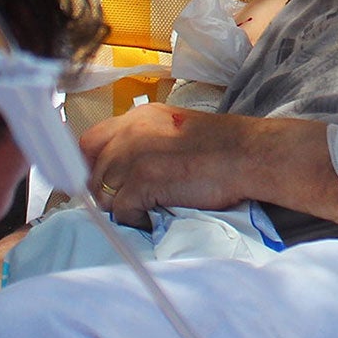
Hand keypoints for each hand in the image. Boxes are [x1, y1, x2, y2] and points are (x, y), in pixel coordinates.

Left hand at [78, 104, 260, 221]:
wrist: (247, 154)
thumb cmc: (222, 146)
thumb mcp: (174, 129)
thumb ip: (146, 140)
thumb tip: (126, 168)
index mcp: (138, 117)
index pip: (90, 140)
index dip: (91, 164)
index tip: (101, 182)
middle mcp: (129, 132)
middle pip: (92, 169)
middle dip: (104, 189)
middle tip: (126, 201)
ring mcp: (133, 156)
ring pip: (102, 192)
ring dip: (120, 206)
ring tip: (145, 209)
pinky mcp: (141, 181)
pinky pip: (121, 210)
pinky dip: (135, 220)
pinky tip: (154, 216)